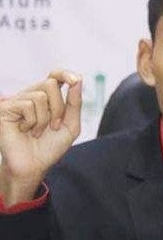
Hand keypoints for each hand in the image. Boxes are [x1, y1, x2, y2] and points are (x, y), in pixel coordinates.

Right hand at [0, 70, 81, 205]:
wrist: (34, 166)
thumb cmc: (51, 147)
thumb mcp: (70, 125)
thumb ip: (75, 103)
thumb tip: (78, 79)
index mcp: (47, 98)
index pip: (55, 75)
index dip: (65, 73)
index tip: (76, 79)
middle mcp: (31, 96)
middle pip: (50, 83)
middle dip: (58, 107)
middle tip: (54, 126)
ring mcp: (17, 101)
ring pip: (39, 96)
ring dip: (45, 119)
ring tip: (38, 132)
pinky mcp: (5, 109)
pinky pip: (27, 105)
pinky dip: (32, 121)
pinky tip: (25, 130)